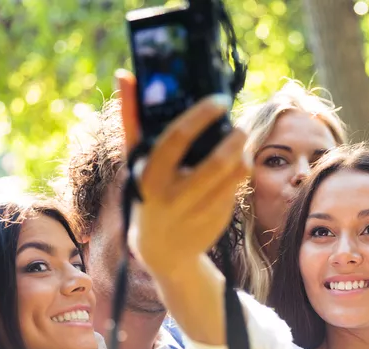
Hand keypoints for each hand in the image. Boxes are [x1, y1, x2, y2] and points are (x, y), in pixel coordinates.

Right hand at [116, 70, 250, 281]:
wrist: (163, 252)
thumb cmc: (149, 194)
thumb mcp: (136, 164)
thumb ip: (132, 122)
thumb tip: (126, 77)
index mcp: (150, 177)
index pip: (177, 138)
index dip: (201, 115)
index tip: (218, 100)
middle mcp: (174, 196)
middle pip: (217, 160)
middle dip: (235, 137)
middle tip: (238, 125)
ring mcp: (199, 210)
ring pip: (235, 173)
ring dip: (242, 152)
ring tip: (238, 142)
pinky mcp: (219, 219)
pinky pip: (238, 187)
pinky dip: (240, 170)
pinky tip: (235, 164)